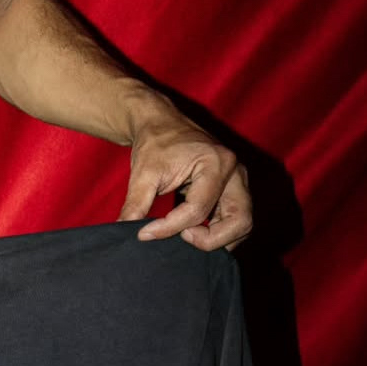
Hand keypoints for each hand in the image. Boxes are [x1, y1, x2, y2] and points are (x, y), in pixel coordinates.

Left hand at [118, 114, 251, 250]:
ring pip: (243, 224)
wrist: (162, 125)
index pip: (197, 210)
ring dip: (218, 239)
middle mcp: (235, 173)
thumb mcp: (142, 174)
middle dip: (210, 240)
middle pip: (240, 221)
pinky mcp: (233, 191)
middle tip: (180, 239)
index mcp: (216, 163)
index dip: (169, 228)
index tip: (144, 233)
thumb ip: (135, 204)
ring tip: (185, 236)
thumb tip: (124, 231)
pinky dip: (219, 234)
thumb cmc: (155, 144)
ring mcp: (238, 182)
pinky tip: (192, 233)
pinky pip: (235, 221)